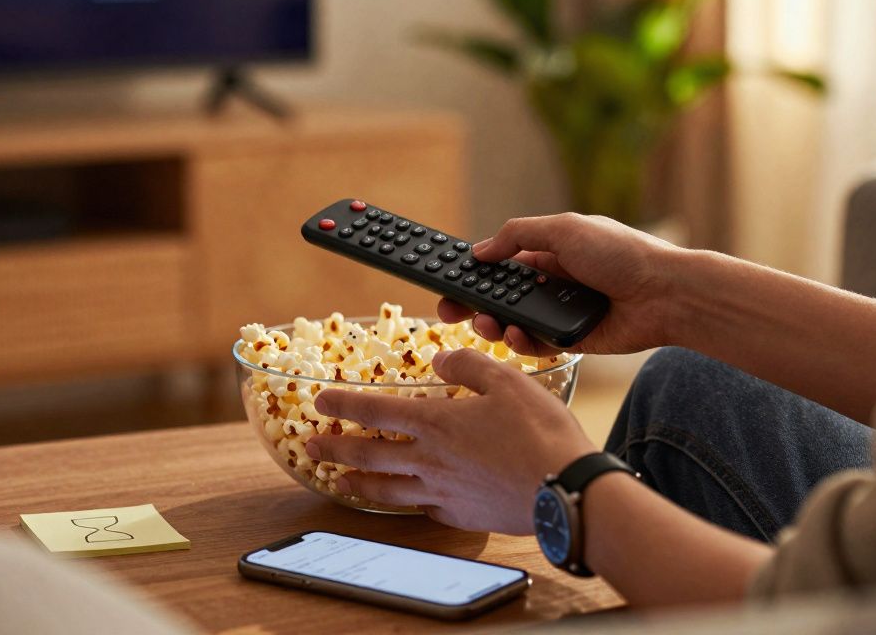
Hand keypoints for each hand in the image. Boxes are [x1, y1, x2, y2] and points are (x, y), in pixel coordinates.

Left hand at [305, 349, 595, 534]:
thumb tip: (441, 359)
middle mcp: (430, 460)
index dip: (343, 404)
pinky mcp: (462, 515)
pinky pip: (423, 509)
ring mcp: (442, 493)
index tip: (319, 401)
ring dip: (357, 483)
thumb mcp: (507, 381)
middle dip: (335, 447)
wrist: (565, 491)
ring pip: (386, 489)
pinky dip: (406, 504)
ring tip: (338, 481)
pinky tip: (406, 502)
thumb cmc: (540, 434)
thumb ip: (469, 365)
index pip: (375, 411)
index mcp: (436, 422)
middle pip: (368, 454)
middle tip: (311, 446)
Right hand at [440, 213, 683, 355]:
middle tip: (447, 312)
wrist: (665, 294)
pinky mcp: (570, 341)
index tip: (446, 280)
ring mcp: (559, 313)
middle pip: (499, 297)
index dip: (472, 272)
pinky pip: (535, 345)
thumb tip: (480, 250)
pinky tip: (516, 337)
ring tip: (487, 324)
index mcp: (547, 252)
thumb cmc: (621, 253)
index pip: (499, 264)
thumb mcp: (564, 229)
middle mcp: (550, 283)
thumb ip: (516, 236)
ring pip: (512, 323)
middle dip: (471, 304)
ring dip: (493, 324)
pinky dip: (521, 342)